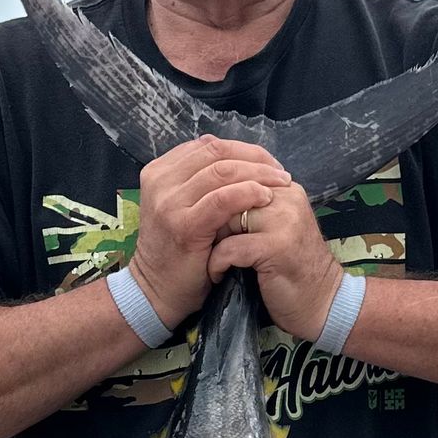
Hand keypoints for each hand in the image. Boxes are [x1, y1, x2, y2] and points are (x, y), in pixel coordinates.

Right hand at [130, 138, 285, 330]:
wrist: (156, 291)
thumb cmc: (177, 251)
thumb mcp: (183, 207)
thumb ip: (201, 183)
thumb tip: (240, 160)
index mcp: (159, 171)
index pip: (208, 145)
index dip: (243, 149)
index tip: (269, 162)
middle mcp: (160, 181)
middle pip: (216, 152)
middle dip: (254, 158)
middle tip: (281, 171)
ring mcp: (169, 202)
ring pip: (221, 171)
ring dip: (257, 174)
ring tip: (281, 183)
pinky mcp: (184, 225)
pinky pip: (222, 199)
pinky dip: (248, 193)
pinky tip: (266, 198)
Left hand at [207, 180, 341, 342]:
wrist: (323, 303)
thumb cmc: (291, 270)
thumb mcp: (273, 229)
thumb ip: (251, 208)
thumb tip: (207, 195)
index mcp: (285, 189)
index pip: (237, 174)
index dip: (214, 197)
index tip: (205, 222)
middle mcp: (287, 198)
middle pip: (229, 192)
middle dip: (209, 218)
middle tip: (203, 242)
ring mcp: (284, 221)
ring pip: (227, 216)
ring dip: (211, 240)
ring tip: (209, 258)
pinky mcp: (277, 246)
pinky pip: (231, 247)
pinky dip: (217, 263)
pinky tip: (218, 275)